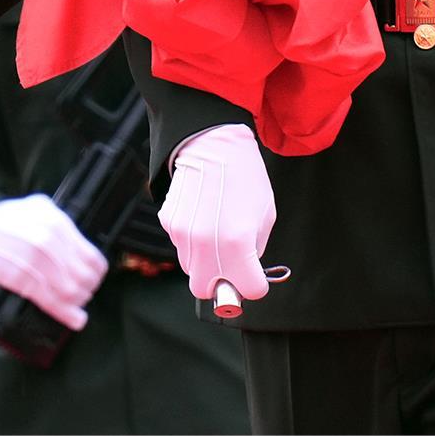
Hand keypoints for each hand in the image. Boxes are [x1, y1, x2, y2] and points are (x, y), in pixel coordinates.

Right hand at [0, 193, 108, 330]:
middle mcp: (51, 243)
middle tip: (85, 294)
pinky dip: (66, 313)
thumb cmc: (5, 218)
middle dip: (88, 290)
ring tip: (77, 305)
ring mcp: (37, 262)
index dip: (97, 273)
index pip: (92, 257)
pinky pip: (51, 302)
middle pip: (84, 277)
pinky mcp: (22, 280)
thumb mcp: (38, 207)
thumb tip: (80, 245)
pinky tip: (75, 319)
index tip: (94, 278)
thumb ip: (61, 223)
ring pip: (71, 292)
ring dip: (78, 303)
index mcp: (59, 224)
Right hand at [161, 124, 275, 314]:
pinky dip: (192, 241)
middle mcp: (207, 245)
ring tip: (217, 234)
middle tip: (230, 267)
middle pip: (205, 291)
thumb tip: (244, 271)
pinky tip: (203, 218)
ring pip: (191, 269)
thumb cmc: (245, 177)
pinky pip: (181, 246)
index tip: (255, 276)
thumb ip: (254, 251)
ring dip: (205, 262)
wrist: (214, 144)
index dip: (254, 284)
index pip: (248, 290)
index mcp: (238, 244)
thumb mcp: (265, 215)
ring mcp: (183, 235)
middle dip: (219, 283)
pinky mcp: (169, 223)